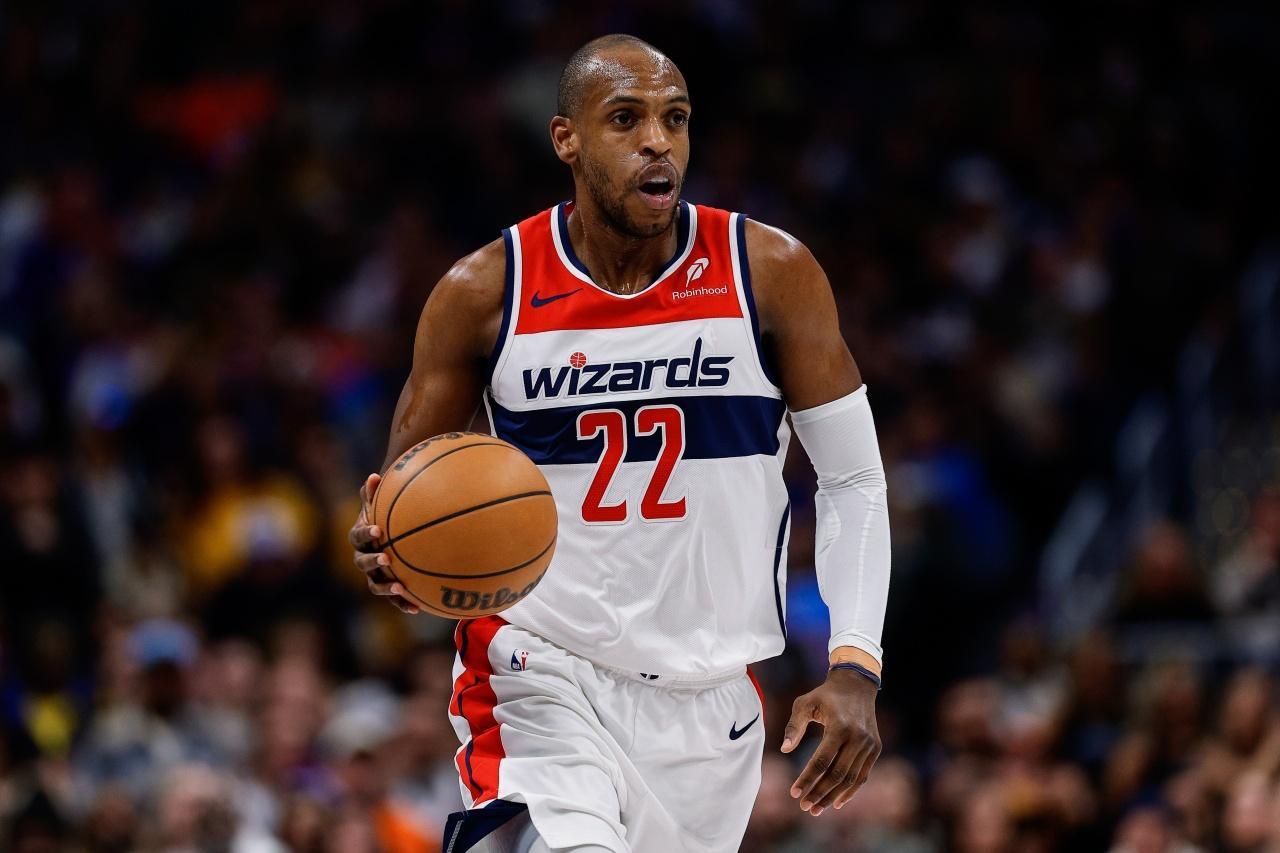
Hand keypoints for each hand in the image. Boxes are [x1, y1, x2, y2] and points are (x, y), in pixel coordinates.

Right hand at [348, 473, 419, 614]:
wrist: (389, 534)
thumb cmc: (386, 514)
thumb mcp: (381, 504)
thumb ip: (376, 493)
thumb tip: (374, 476)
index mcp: (360, 537)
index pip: (358, 536)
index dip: (366, 533)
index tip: (378, 529)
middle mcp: (363, 558)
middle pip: (363, 562)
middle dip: (373, 561)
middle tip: (387, 558)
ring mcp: (374, 574)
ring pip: (375, 584)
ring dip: (386, 588)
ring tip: (400, 587)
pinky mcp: (387, 587)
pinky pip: (393, 598)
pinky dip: (403, 603)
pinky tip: (418, 609)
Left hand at [782, 667, 880, 814]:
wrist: (856, 685)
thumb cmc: (825, 695)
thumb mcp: (804, 703)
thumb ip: (794, 726)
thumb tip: (785, 750)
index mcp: (840, 727)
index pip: (822, 761)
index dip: (807, 779)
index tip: (794, 793)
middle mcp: (858, 738)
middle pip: (837, 775)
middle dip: (819, 793)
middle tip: (804, 807)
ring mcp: (869, 745)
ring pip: (851, 779)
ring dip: (833, 797)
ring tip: (816, 809)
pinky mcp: (875, 749)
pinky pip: (862, 776)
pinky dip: (850, 791)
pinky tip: (836, 802)